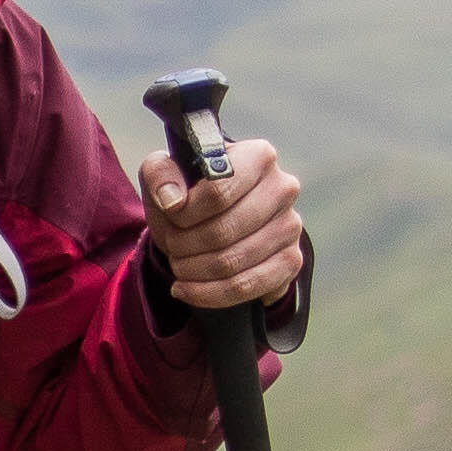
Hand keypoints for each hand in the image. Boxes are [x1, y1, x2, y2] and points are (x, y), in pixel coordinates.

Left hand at [137, 130, 307, 317]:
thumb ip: (160, 174)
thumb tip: (172, 199)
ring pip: (231, 263)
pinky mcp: (291, 261)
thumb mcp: (167, 173)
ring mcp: (290, 226)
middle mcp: (283, 188)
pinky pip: (245, 287)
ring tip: (178, 265)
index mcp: (258, 156)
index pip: (218, 191)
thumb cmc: (193, 192)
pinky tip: (187, 289)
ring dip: (192, 270)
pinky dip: (207, 294)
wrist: (217, 220)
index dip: (184, 213)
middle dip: (184, 245)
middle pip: (222, 231)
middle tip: (170, 246)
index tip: (170, 216)